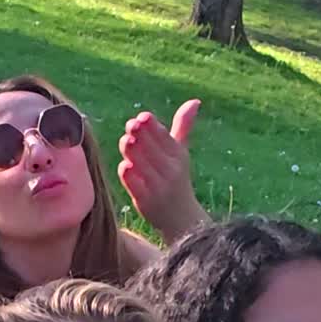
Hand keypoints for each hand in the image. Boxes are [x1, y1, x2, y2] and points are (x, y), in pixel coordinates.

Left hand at [117, 99, 208, 242]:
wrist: (182, 220)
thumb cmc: (178, 181)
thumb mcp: (182, 154)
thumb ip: (183, 127)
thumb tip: (194, 101)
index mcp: (179, 156)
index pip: (164, 137)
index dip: (152, 125)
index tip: (142, 117)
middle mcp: (170, 171)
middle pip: (151, 148)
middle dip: (139, 135)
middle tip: (130, 127)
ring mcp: (158, 186)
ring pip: (141, 163)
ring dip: (132, 150)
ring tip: (126, 141)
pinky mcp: (145, 201)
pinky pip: (134, 183)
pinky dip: (128, 173)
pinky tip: (126, 166)